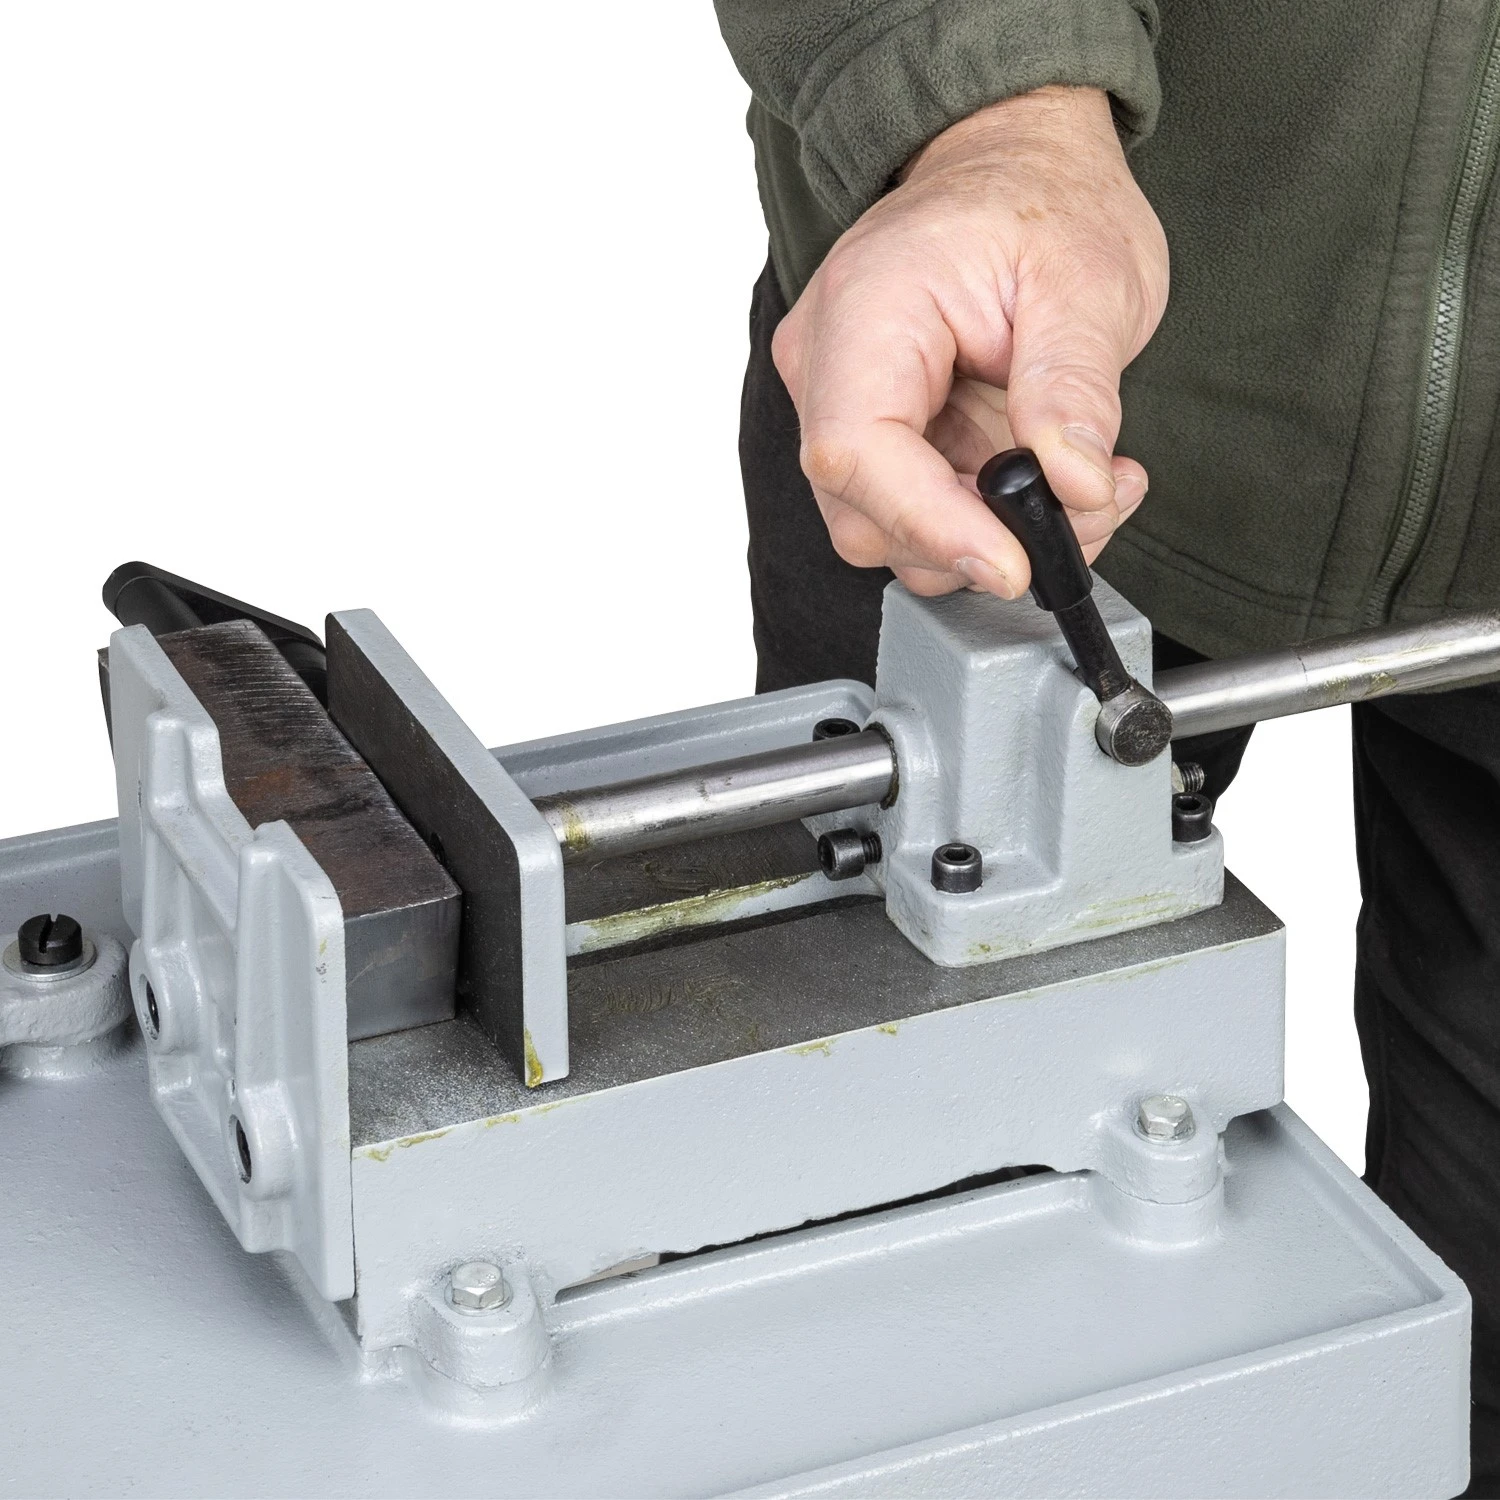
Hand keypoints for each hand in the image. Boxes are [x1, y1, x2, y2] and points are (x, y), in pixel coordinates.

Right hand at [771, 85, 1167, 597]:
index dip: (931, 524)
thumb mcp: (1089, 278)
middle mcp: (827, 364)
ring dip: (990, 537)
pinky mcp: (870, 434)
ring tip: (1083, 485)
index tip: (1012, 561)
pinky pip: (914, 511)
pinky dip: (986, 521)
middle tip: (1084, 509)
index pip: (856, 452)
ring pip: (890, 530)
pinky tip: (1051, 481)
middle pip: (865, 514)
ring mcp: (837, 403)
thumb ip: (1075, 386)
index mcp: (866, 309)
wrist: (1010, 165)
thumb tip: (1075, 487)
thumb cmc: (1040, 201)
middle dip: (976, 539)